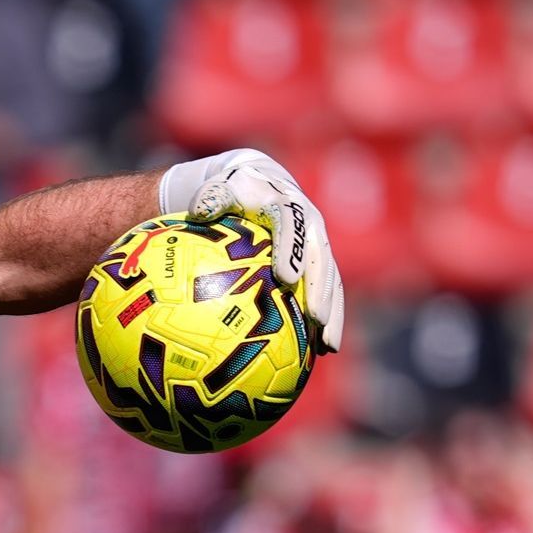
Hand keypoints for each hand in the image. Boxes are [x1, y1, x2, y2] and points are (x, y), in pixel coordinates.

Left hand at [160, 148, 346, 353]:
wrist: (259, 182)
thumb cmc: (232, 191)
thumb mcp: (220, 189)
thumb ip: (212, 198)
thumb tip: (199, 210)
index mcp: (286, 205)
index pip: (291, 227)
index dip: (290, 252)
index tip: (287, 279)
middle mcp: (309, 225)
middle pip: (319, 259)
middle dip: (321, 289)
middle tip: (316, 318)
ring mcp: (316, 245)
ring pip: (331, 279)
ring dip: (333, 312)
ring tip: (329, 345)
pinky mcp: (318, 262)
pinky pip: (328, 291)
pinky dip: (329, 318)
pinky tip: (322, 350)